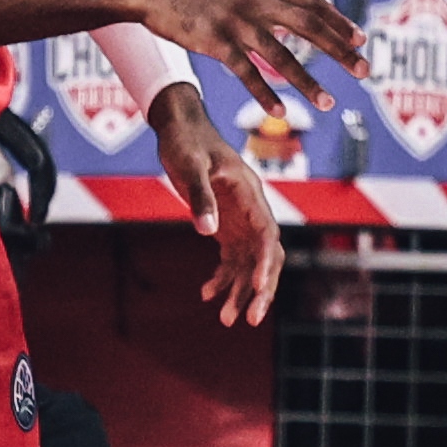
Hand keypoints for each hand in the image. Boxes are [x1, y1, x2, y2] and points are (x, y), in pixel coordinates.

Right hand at [120, 0, 367, 111]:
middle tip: (364, 70)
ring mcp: (236, 21)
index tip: (361, 39)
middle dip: (339, 50)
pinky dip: (265, 94)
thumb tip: (298, 11)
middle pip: (308, 26)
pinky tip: (281, 111)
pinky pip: (246, 73)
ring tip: (328, 103)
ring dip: (307, 83)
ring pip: (281, 57)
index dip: (339, 22)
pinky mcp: (215, 41)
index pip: (312, 3)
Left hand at [161, 100, 291, 329]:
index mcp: (251, 193)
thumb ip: (199, 197)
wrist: (178, 126)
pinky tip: (206, 294)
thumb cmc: (186, 140)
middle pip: (266, 256)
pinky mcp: (225, 225)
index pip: (267, 234)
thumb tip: (207, 232)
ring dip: (240, 291)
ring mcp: (240, 220)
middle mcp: (251, 210)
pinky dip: (222, 278)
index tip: (258, 287)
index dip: (266, 262)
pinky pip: (230, 259)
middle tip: (248, 319)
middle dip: (260, 289)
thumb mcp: (190, 165)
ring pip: (248, 263)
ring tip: (226, 320)